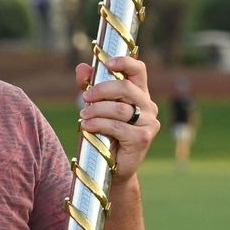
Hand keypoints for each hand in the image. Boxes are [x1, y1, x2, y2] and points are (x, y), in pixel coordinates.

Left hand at [75, 56, 159, 179]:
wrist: (112, 167)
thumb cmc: (105, 133)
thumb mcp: (96, 107)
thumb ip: (89, 87)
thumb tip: (81, 67)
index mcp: (140, 94)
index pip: (138, 70)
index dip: (124, 62)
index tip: (107, 63)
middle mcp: (148, 106)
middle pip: (126, 88)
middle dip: (101, 90)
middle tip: (85, 97)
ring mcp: (148, 122)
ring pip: (120, 109)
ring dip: (97, 110)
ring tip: (84, 116)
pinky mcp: (143, 138)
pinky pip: (117, 126)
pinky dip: (99, 125)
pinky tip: (87, 127)